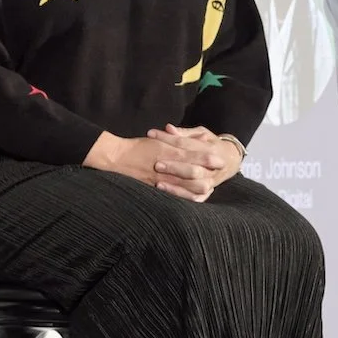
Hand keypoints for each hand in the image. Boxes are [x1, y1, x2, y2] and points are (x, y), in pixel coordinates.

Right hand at [83, 128, 237, 201]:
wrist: (117, 157)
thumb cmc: (140, 146)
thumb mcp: (160, 140)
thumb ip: (179, 142)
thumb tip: (198, 142)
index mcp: (171, 150)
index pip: (197, 155)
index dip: (210, 159)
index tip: (220, 160)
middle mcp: (169, 165)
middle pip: (198, 174)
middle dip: (209, 174)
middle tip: (217, 174)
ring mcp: (163, 178)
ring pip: (190, 187)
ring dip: (201, 186)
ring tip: (209, 185)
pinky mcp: (157, 188)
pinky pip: (178, 196)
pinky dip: (188, 196)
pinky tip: (194, 196)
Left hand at [148, 125, 241, 201]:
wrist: (231, 159)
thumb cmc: (211, 143)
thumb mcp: (201, 133)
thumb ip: (184, 133)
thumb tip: (168, 128)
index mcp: (211, 148)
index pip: (186, 144)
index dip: (167, 139)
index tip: (151, 135)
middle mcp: (213, 166)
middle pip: (193, 169)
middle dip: (174, 167)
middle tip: (156, 164)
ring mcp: (212, 180)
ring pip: (195, 185)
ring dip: (176, 185)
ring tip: (158, 182)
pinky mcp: (208, 191)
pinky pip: (195, 197)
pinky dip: (181, 195)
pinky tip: (167, 191)